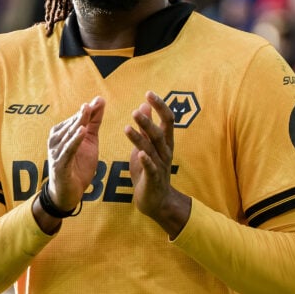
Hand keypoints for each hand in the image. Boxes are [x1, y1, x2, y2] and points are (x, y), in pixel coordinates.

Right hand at [45, 96, 104, 210]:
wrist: (68, 192)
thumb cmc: (77, 165)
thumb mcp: (89, 141)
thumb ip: (93, 121)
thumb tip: (99, 100)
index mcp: (62, 133)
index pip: (77, 119)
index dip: (88, 110)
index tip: (100, 100)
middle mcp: (56, 140)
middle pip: (72, 125)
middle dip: (84, 114)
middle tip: (93, 103)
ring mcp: (56, 152)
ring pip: (69, 135)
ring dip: (78, 123)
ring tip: (86, 111)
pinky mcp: (59, 164)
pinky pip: (68, 150)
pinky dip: (74, 140)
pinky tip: (82, 132)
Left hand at [124, 91, 190, 236]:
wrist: (156, 201)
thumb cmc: (150, 170)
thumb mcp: (148, 146)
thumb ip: (147, 127)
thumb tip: (144, 105)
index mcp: (165, 142)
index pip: (167, 119)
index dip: (159, 106)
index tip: (149, 93)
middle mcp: (165, 152)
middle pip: (160, 133)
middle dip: (147, 121)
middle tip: (134, 111)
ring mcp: (161, 165)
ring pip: (152, 149)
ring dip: (140, 138)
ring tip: (127, 127)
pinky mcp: (154, 179)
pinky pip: (151, 168)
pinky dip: (146, 160)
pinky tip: (140, 153)